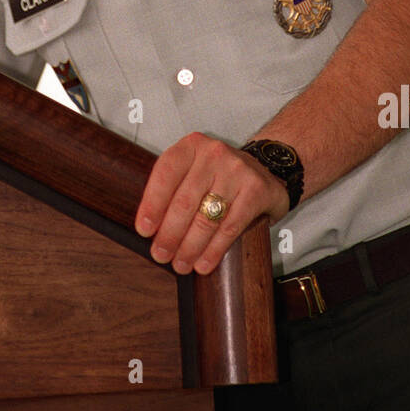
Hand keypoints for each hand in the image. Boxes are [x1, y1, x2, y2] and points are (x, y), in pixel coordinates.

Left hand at [134, 132, 288, 274]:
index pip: (165, 174)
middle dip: (169, 234)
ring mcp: (237, 170)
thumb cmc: (219, 174)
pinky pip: (230, 227)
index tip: (144, 230)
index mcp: (191, 146)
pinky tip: (204, 263)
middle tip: (160, 254)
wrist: (265, 167)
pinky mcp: (256, 190)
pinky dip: (214, 250)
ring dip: (190, 247)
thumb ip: (173, 190)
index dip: (152, 204)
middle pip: (184, 201)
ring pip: (206, 217)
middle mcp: (214, 153)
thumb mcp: (193, 170)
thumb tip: (150, 230)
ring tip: (181, 264)